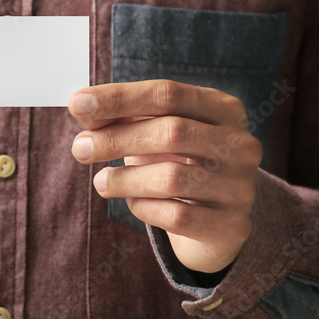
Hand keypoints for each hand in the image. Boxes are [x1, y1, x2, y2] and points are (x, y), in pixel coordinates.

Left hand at [68, 80, 261, 273]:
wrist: (215, 222)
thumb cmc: (178, 165)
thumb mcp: (154, 135)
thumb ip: (123, 119)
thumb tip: (83, 108)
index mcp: (223, 109)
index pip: (168, 93)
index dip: (120, 97)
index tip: (77, 104)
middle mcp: (240, 144)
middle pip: (172, 131)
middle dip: (117, 138)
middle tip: (80, 148)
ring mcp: (241, 186)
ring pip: (172, 178)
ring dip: (125, 179)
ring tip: (102, 181)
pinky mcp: (232, 225)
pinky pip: (177, 216)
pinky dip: (144, 208)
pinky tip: (132, 203)